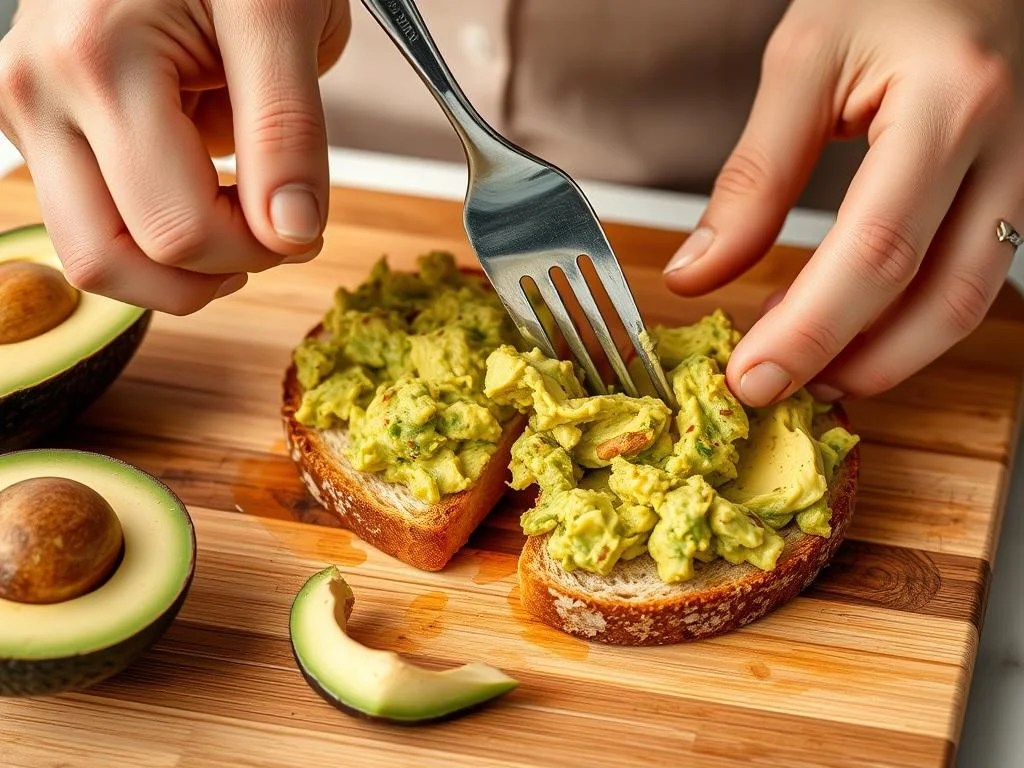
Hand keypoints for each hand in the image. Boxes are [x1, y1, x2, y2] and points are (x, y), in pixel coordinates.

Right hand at [0, 0, 349, 312]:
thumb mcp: (285, 20)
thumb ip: (286, 130)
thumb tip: (290, 233)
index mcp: (96, 61)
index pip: (178, 230)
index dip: (259, 248)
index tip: (302, 219)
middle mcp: (39, 90)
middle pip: (113, 261)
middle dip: (210, 266)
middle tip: (270, 223)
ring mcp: (28, 109)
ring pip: (94, 254)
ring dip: (177, 260)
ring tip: (236, 207)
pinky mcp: (38, 124)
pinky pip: (96, 219)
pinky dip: (155, 224)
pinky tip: (197, 178)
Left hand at [663, 0, 1022, 404]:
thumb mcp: (801, 63)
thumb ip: (752, 177)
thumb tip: (697, 273)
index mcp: (950, 104)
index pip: (877, 250)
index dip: (811, 330)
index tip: (751, 376)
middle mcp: (1005, 147)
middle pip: (940, 297)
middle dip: (853, 363)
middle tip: (775, 389)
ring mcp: (1023, 172)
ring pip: (968, 302)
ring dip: (887, 356)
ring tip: (809, 372)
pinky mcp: (1012, 189)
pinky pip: (971, 277)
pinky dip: (907, 321)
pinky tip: (851, 329)